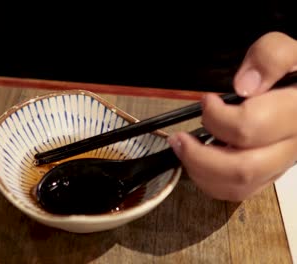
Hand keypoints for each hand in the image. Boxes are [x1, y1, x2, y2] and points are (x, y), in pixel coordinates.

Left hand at [167, 31, 296, 200]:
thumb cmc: (291, 72)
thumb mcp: (285, 50)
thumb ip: (270, 58)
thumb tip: (244, 86)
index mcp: (296, 114)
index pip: (250, 127)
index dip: (218, 117)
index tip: (206, 101)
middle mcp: (291, 146)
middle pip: (243, 168)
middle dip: (199, 156)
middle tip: (179, 139)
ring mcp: (281, 165)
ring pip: (239, 187)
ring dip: (200, 172)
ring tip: (183, 150)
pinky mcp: (269, 174)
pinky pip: (237, 192)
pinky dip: (209, 182)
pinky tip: (197, 162)